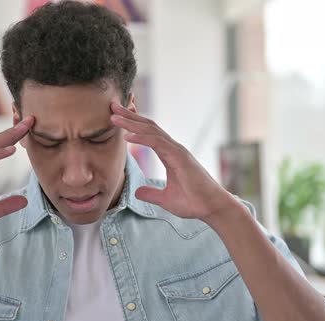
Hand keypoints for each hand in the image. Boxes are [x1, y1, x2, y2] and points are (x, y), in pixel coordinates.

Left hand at [110, 104, 237, 220]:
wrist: (212, 208)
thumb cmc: (194, 202)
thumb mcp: (165, 199)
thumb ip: (151, 193)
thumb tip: (138, 192)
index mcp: (170, 154)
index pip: (149, 134)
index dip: (134, 124)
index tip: (118, 117)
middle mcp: (173, 148)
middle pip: (148, 126)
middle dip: (129, 116)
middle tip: (112, 107)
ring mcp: (177, 151)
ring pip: (151, 131)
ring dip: (131, 123)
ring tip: (114, 117)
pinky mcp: (180, 157)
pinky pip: (157, 143)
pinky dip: (141, 138)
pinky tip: (127, 136)